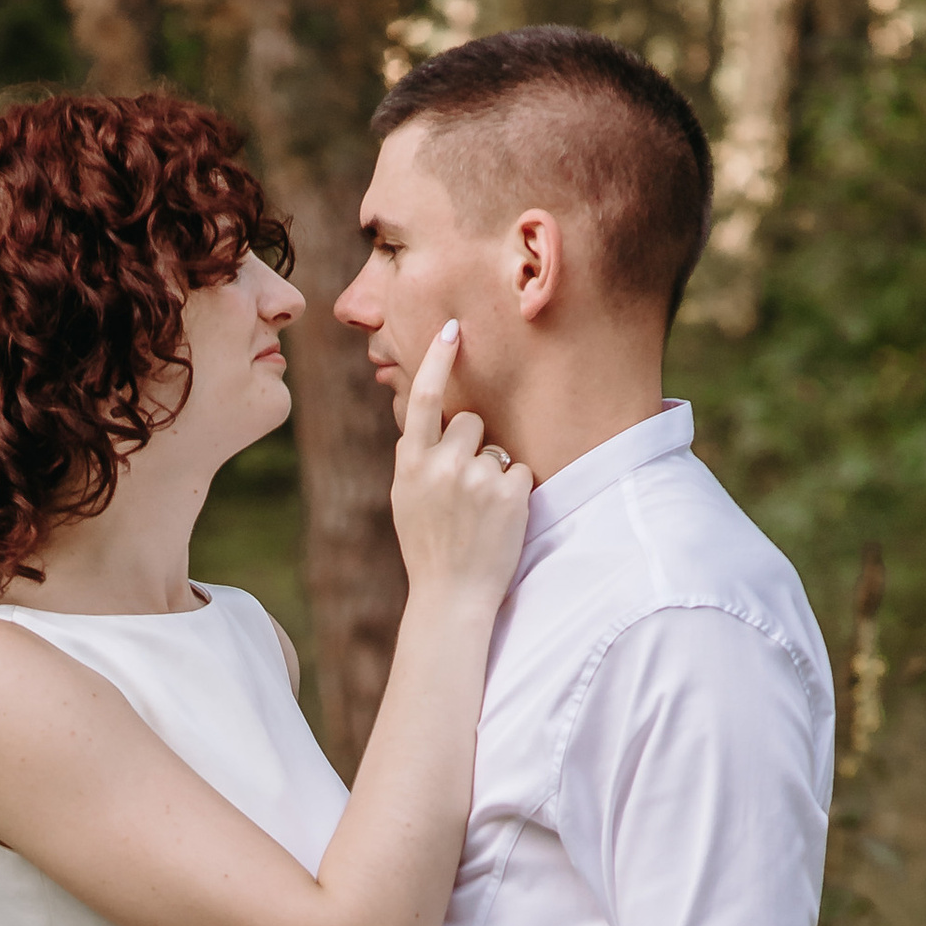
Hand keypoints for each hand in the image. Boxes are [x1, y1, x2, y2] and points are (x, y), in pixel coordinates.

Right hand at [390, 322, 532, 610]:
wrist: (451, 596)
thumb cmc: (428, 546)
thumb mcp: (406, 498)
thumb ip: (416, 458)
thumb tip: (426, 420)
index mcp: (409, 464)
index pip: (424, 399)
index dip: (437, 360)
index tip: (452, 329)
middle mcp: (440, 465)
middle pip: (470, 421)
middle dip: (473, 445)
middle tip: (465, 491)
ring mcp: (475, 478)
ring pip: (496, 446)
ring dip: (494, 469)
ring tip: (480, 511)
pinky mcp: (507, 493)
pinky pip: (519, 471)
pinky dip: (515, 492)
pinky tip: (499, 520)